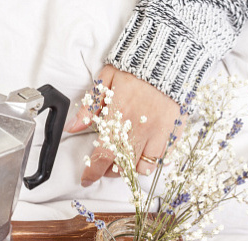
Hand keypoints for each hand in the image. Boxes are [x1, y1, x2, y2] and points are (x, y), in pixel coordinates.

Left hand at [68, 65, 179, 185]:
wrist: (169, 56)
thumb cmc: (135, 67)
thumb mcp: (106, 80)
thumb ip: (89, 106)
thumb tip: (73, 127)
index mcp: (119, 116)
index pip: (103, 155)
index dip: (93, 172)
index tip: (87, 178)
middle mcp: (139, 128)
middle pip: (122, 166)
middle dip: (110, 171)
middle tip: (106, 164)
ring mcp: (159, 132)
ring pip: (143, 167)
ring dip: (131, 168)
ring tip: (125, 159)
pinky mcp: (174, 130)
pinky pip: (163, 158)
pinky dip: (152, 160)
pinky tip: (145, 151)